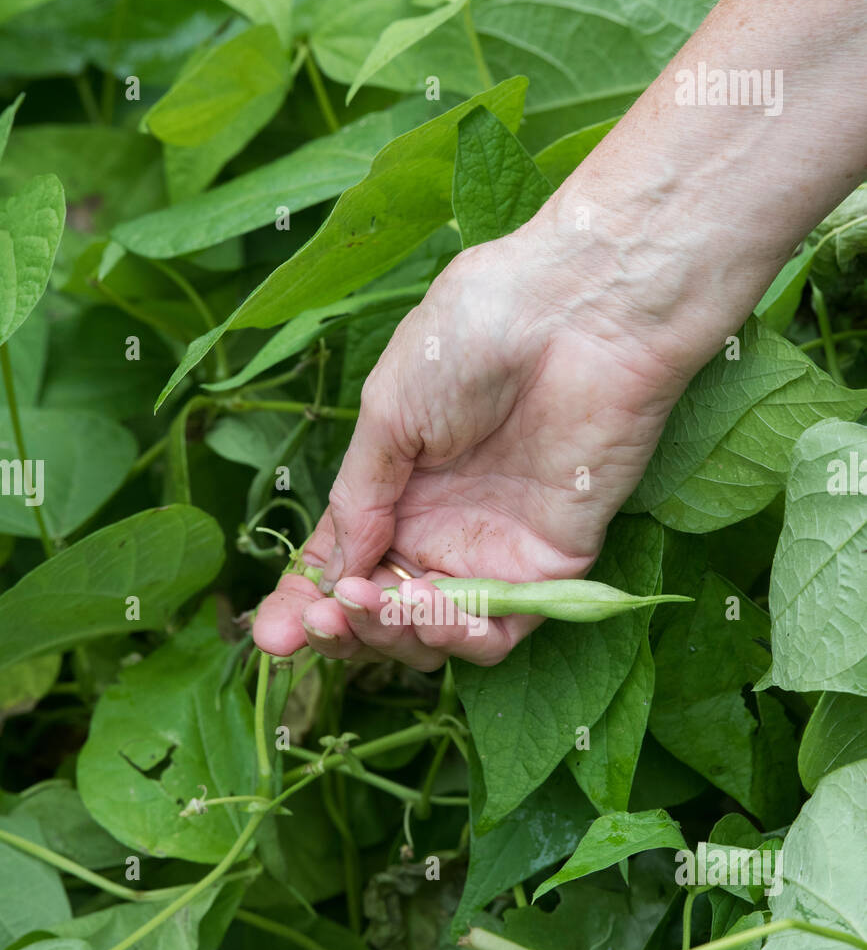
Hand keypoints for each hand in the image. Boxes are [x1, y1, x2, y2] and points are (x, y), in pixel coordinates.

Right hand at [253, 222, 690, 669]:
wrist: (572, 313)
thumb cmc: (472, 337)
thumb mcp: (387, 414)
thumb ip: (358, 499)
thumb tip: (334, 574)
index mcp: (396, 491)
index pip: (344, 567)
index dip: (305, 605)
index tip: (270, 635)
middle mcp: (442, 531)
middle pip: (382, 615)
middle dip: (345, 629)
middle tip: (324, 618)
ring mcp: (494, 553)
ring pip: (434, 635)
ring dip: (393, 635)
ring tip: (372, 602)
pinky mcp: (548, 566)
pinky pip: (499, 633)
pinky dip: (458, 636)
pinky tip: (427, 608)